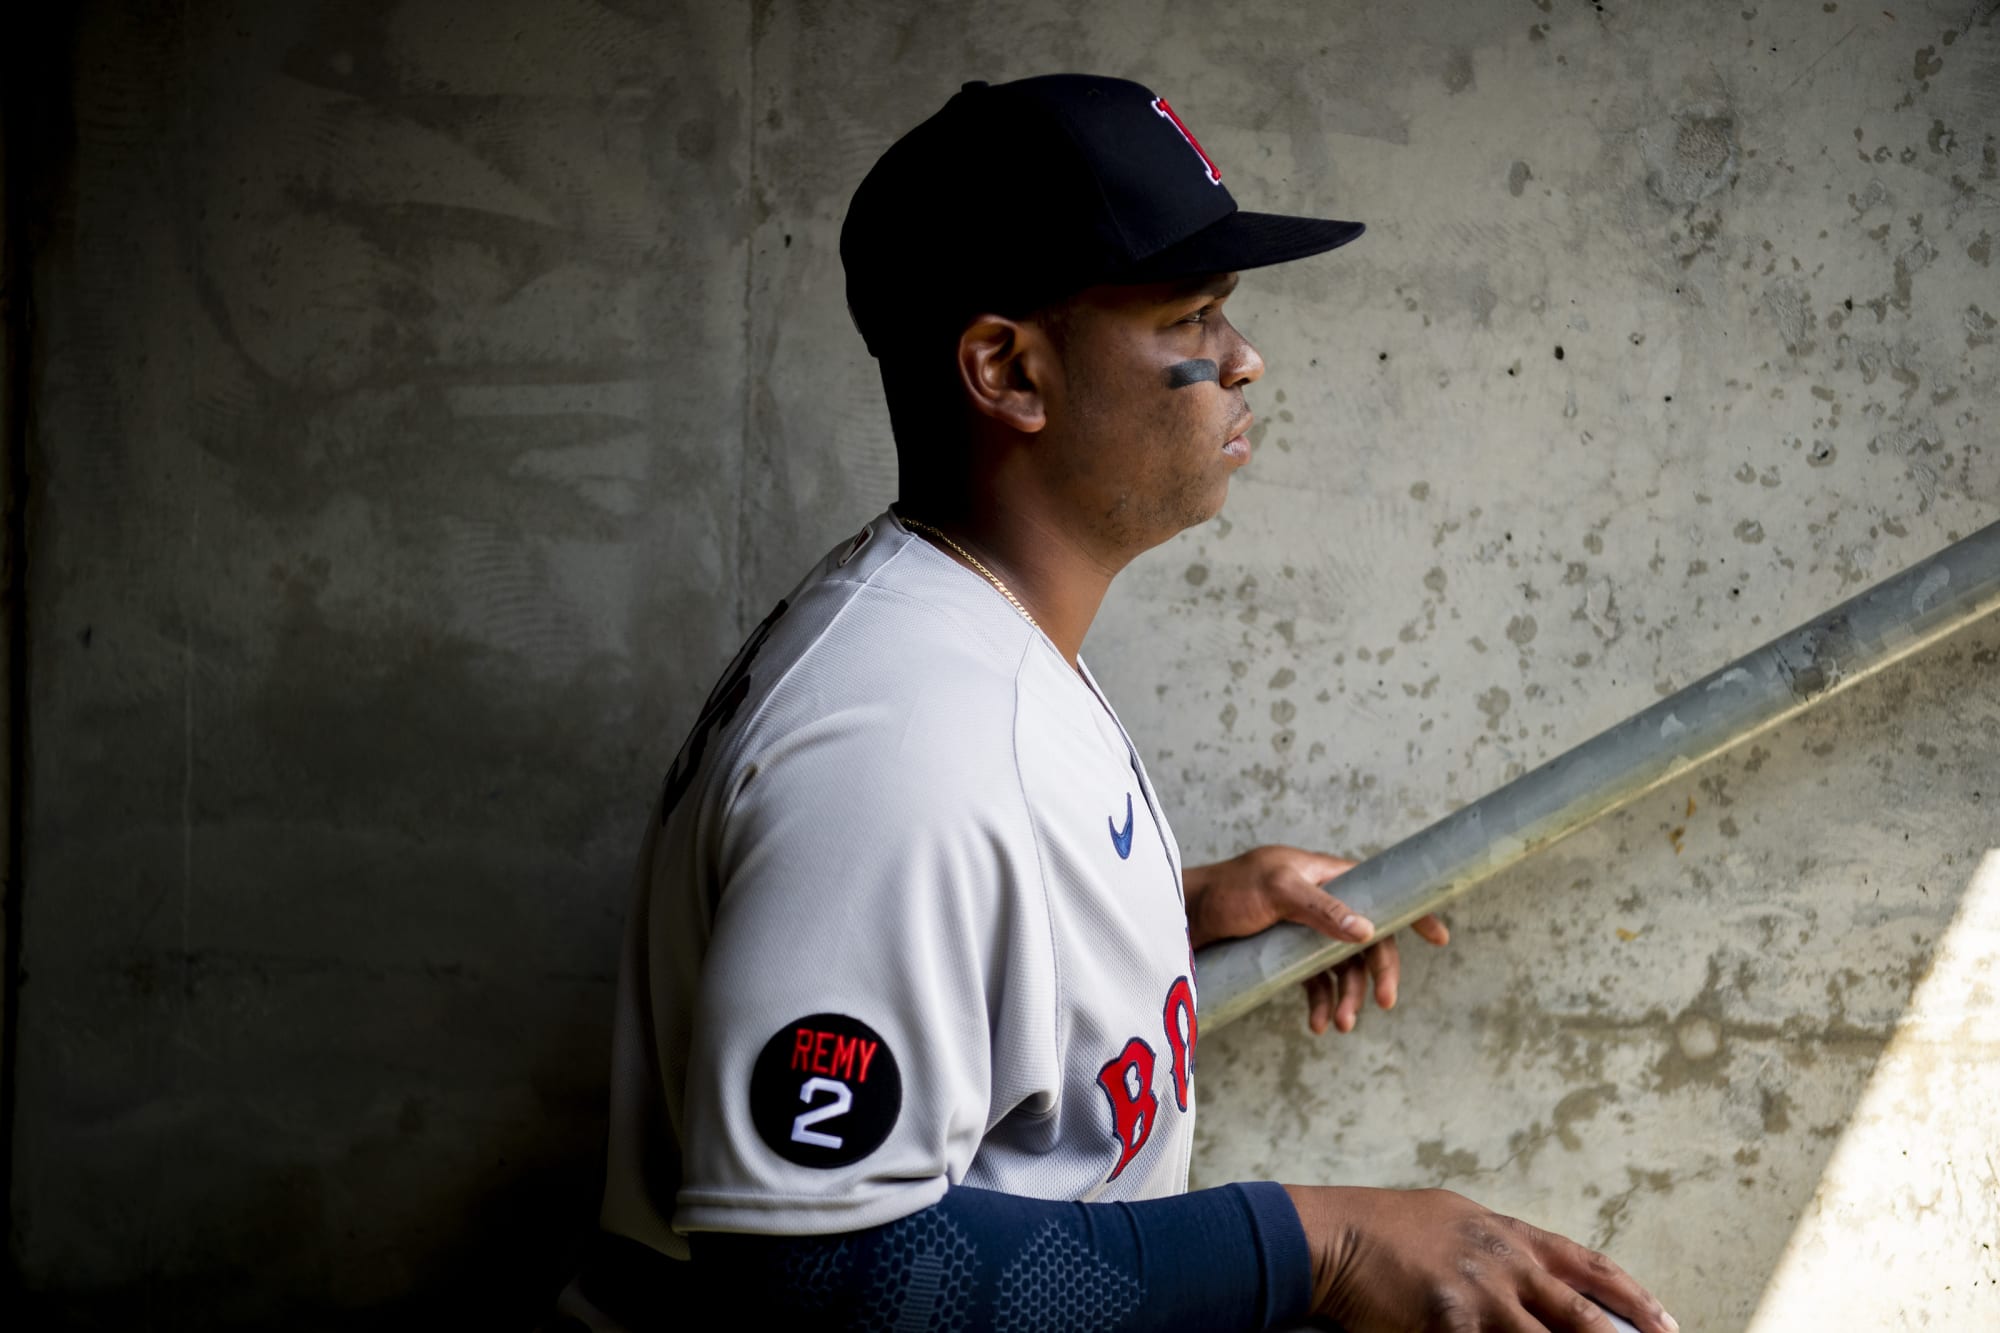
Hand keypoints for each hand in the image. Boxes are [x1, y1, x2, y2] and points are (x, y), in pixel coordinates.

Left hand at [1183, 845, 1448, 1034]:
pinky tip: (1320, 1023)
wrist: (1182, 920)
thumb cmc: (1226, 891)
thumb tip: (1366, 930)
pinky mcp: (1287, 958)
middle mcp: (1321, 903)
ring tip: (1342, 1024)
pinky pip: (1318, 984)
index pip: (1381, 891)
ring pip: (1344, 968)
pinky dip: (1325, 1004)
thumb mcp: (1275, 890)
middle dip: (1378, 972)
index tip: (1440, 938)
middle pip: (1368, 940)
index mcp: (1325, 876)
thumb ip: (1321, 908)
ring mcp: (1305, 933)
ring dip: (1350, 996)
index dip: (1413, 913)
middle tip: (1386, 1002)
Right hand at [1284, 1184, 1678, 1332]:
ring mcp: (1481, 1298)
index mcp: (1509, 1235)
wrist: (1334, 1235)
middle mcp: (1505, 1264)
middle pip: (1584, 1316)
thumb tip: (1531, 1271)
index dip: (1633, 1298)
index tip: (1667, 1323)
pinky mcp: (1451, 1326)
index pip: (1590, 1266)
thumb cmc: (1386, 1227)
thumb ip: (1497, 1246)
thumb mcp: (1453, 1219)